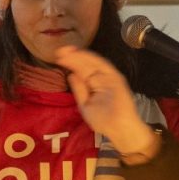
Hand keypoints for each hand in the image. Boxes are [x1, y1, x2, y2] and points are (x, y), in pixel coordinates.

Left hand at [54, 46, 159, 161]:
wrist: (119, 128)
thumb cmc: (103, 121)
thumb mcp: (85, 104)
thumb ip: (79, 89)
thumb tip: (71, 74)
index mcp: (95, 84)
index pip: (82, 71)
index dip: (71, 63)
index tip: (58, 58)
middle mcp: (102, 78)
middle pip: (86, 64)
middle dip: (73, 57)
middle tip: (59, 51)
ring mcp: (109, 77)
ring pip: (93, 62)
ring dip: (80, 56)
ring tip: (66, 51)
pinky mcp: (115, 77)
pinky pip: (103, 65)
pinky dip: (91, 59)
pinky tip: (79, 55)